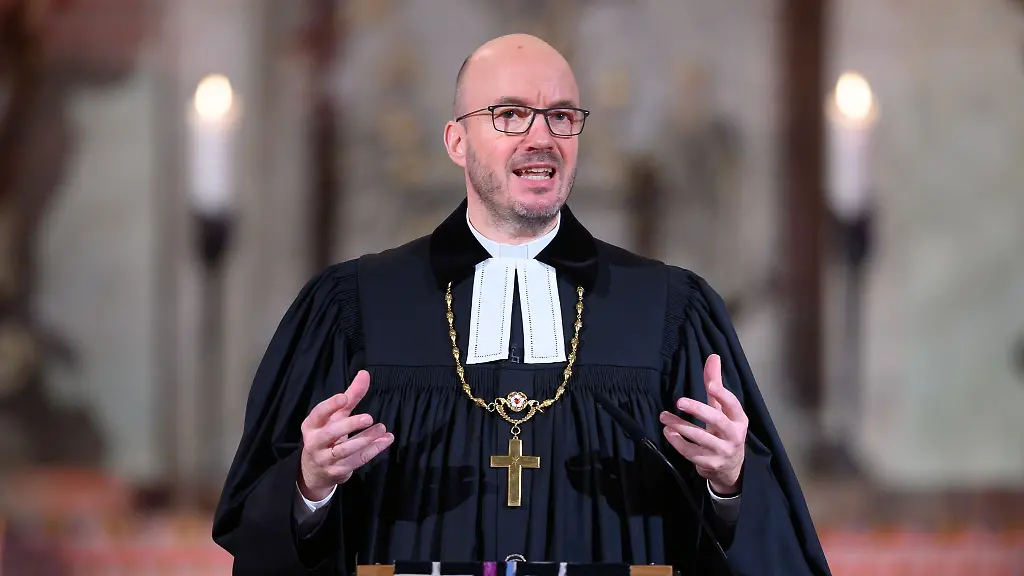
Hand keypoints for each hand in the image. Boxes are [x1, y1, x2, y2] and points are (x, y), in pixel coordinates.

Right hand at [298, 370, 393, 500]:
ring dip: (365, 439)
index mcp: (311, 425)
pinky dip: (373, 450)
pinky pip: (357, 461)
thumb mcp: (336, 416)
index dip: (330, 405)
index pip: (318, 413)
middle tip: (369, 417)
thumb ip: (350, 396)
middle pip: (331, 433)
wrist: (315, 471)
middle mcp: (315, 442)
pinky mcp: (338, 471)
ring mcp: (325, 459)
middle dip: (350, 425)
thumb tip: (365, 373)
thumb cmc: (327, 436)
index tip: (344, 397)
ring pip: (345, 450)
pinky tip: (385, 441)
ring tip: (382, 428)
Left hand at [660, 354, 747, 493]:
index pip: (733, 404)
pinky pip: (691, 452)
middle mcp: (734, 435)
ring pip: (700, 437)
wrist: (730, 468)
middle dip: (698, 410)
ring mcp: (722, 451)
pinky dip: (677, 442)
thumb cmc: (724, 431)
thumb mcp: (722, 409)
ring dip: (680, 426)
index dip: (722, 394)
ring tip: (664, 417)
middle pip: (717, 420)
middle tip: (679, 401)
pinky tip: (668, 432)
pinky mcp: (710, 463)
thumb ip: (716, 384)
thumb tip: (713, 357)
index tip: (710, 384)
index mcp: (739, 419)